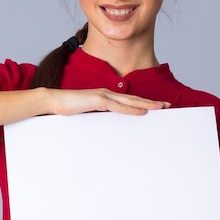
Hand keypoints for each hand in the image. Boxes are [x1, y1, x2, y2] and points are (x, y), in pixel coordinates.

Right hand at [48, 88, 169, 115]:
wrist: (52, 101)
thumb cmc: (66, 107)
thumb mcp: (86, 113)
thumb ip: (97, 115)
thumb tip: (105, 125)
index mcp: (105, 96)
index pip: (128, 100)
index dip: (143, 102)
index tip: (156, 107)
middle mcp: (107, 94)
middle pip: (134, 99)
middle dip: (151, 102)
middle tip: (167, 106)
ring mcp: (103, 96)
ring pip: (130, 101)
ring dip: (146, 104)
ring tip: (161, 108)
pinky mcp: (97, 101)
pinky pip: (118, 106)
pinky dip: (131, 109)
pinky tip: (142, 112)